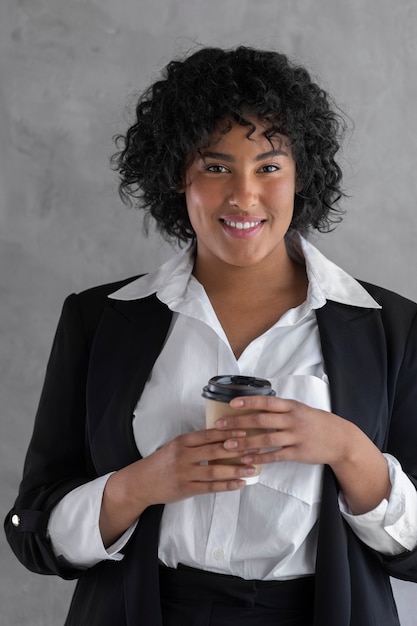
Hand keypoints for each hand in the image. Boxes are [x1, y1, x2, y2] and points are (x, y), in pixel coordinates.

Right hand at [133, 427, 257, 505]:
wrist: (142, 482)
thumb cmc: (162, 462)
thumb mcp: (175, 446)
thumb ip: (195, 442)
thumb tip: (223, 436)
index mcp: (182, 441)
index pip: (208, 435)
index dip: (227, 433)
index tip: (244, 432)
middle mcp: (183, 456)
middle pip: (214, 451)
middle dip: (236, 450)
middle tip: (254, 449)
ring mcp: (185, 473)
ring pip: (214, 471)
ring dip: (235, 469)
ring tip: (252, 468)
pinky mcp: (186, 489)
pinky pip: (210, 487)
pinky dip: (226, 485)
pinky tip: (240, 484)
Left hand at [215, 394, 390, 514]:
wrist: (340, 439)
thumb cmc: (316, 422)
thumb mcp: (300, 409)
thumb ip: (280, 409)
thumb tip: (255, 406)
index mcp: (291, 406)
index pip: (266, 402)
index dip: (248, 402)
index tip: (231, 404)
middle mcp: (292, 419)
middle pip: (261, 419)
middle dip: (238, 423)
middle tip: (220, 426)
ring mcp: (296, 436)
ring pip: (266, 438)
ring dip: (245, 442)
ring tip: (228, 446)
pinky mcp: (299, 453)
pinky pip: (276, 455)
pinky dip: (260, 457)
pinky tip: (247, 460)